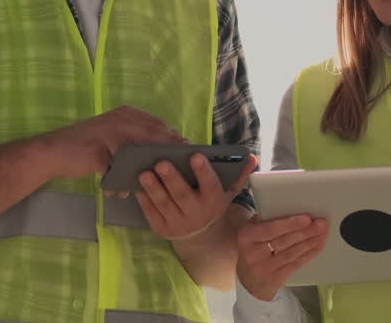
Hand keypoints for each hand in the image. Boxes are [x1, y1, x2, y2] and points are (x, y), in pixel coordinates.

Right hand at [36, 106, 185, 180]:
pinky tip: (120, 193)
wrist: (53, 152)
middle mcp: (120, 118)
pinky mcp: (98, 150)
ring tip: (150, 184)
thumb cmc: (87, 148)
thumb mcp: (113, 138)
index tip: (186, 152)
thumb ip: (135, 140)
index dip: (173, 138)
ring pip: (137, 152)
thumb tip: (164, 151)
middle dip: (166, 153)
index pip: (158, 124)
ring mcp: (109, 132)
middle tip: (178, 169)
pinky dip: (118, 182)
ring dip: (144, 170)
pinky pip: (116, 170)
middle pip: (153, 135)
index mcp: (126, 114)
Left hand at [135, 153, 256, 240]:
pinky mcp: (162, 229)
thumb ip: (239, 174)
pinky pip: (151, 214)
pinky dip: (144, 200)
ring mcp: (178, 224)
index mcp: (213, 202)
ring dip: (153, 189)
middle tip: (161, 162)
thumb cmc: (211, 202)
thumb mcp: (227, 191)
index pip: (210, 186)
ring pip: (164, 204)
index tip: (196, 155)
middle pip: (182, 195)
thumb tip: (252, 158)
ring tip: (144, 173)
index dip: (203, 171)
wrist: (200, 234)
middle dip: (172, 179)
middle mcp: (197, 215)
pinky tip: (137, 186)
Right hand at [235, 213, 327, 301]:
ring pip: (292, 253)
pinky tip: (317, 246)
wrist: (246, 282)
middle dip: (306, 232)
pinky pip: (295, 264)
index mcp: (246, 237)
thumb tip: (286, 209)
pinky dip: (308, 254)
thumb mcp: (250, 233)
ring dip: (310, 242)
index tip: (306, 219)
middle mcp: (253, 254)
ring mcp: (264, 268)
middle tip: (320, 224)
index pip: (271, 229)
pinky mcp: (275, 280)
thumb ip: (263, 221)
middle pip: (284, 241)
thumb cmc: (251, 250)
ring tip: (322, 234)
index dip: (290, 224)